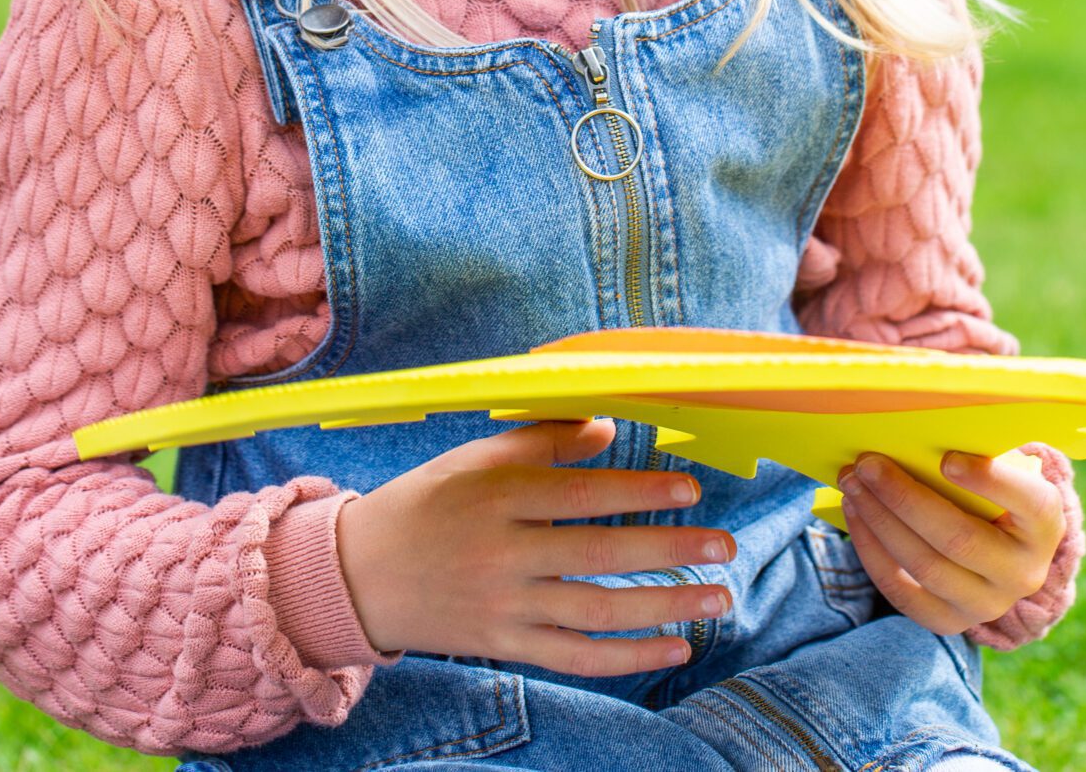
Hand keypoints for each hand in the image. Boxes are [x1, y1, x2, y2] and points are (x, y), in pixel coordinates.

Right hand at [336, 417, 735, 675]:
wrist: (360, 575)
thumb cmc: (427, 503)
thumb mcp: (475, 459)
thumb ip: (543, 441)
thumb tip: (609, 429)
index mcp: (497, 495)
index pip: (580, 494)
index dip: (639, 491)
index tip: (690, 489)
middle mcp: (503, 553)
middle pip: (598, 556)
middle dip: (669, 551)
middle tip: (725, 547)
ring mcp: (505, 605)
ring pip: (596, 613)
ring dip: (664, 607)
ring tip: (717, 597)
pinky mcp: (505, 643)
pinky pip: (577, 657)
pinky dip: (630, 657)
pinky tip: (677, 646)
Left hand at [834, 448, 1065, 635]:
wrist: (1000, 556)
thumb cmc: (995, 496)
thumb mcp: (1005, 475)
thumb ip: (980, 455)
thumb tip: (919, 431)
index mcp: (1045, 526)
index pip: (1029, 503)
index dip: (989, 481)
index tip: (947, 458)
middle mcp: (1023, 573)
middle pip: (958, 538)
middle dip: (905, 498)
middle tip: (868, 463)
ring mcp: (987, 604)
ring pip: (924, 566)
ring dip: (879, 521)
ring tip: (852, 484)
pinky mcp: (949, 622)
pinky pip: (901, 591)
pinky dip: (871, 550)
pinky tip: (854, 514)